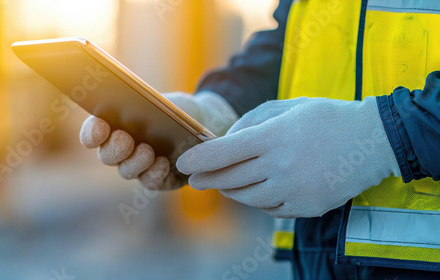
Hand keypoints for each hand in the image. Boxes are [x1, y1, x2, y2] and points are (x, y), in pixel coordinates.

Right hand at [80, 92, 237, 189]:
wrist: (208, 125)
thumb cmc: (179, 110)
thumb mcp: (165, 102)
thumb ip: (146, 105)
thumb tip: (132, 105)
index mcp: (116, 126)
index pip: (94, 133)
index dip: (92, 132)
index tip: (100, 127)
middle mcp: (123, 150)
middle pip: (107, 155)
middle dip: (114, 148)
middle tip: (125, 138)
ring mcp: (140, 167)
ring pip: (127, 171)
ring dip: (134, 162)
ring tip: (147, 150)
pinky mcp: (159, 180)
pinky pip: (150, 182)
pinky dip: (154, 173)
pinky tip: (163, 163)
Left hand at [176, 97, 399, 217]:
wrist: (373, 142)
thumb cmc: (327, 118)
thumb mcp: (289, 107)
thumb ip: (252, 121)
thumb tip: (224, 141)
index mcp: (276, 137)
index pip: (224, 153)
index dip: (199, 160)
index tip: (183, 164)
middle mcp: (283, 167)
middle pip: (230, 178)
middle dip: (208, 178)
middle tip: (197, 178)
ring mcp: (295, 191)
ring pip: (246, 197)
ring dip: (231, 188)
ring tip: (225, 180)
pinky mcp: (306, 208)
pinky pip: (268, 208)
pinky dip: (258, 198)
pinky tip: (259, 187)